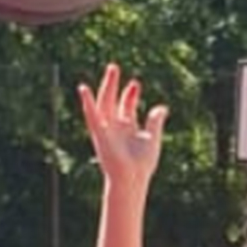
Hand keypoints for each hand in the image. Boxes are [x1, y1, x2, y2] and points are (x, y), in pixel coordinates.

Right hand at [78, 64, 166, 199]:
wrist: (133, 179)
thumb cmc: (143, 164)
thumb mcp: (152, 137)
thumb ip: (155, 121)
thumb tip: (162, 107)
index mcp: (127, 127)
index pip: (126, 105)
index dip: (130, 94)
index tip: (135, 83)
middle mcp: (115, 126)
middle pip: (112, 100)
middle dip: (114, 84)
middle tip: (114, 67)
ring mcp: (106, 129)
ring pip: (103, 103)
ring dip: (106, 86)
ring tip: (111, 69)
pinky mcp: (99, 134)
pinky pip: (91, 116)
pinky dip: (87, 103)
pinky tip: (84, 90)